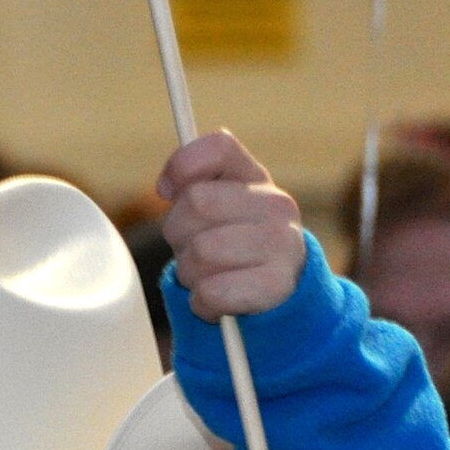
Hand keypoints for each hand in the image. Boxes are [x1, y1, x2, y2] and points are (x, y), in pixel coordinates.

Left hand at [156, 129, 304, 320]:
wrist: (282, 290)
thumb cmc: (233, 241)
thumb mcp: (215, 205)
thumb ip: (191, 183)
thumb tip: (166, 187)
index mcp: (254, 176)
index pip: (219, 147)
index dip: (182, 166)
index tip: (167, 191)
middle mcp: (276, 203)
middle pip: (196, 203)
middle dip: (178, 232)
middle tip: (191, 247)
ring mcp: (282, 243)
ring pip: (202, 252)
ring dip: (190, 272)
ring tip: (207, 275)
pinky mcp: (278, 285)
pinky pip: (213, 292)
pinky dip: (202, 302)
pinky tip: (216, 299)